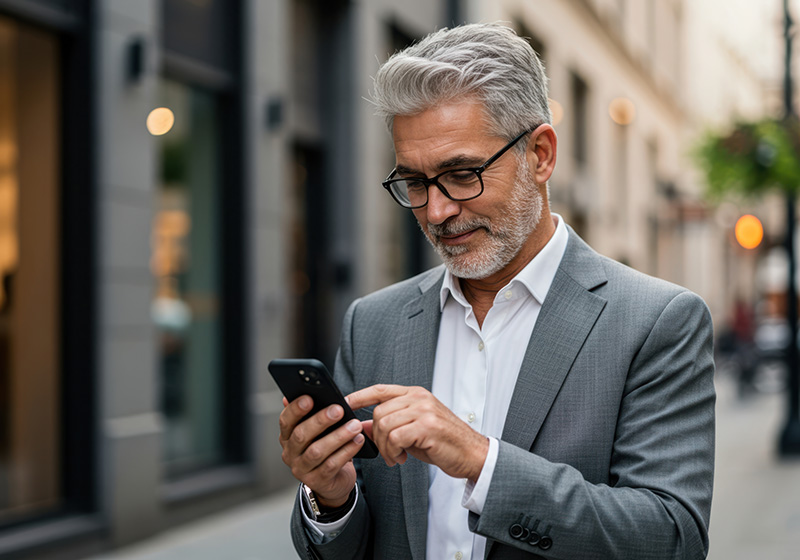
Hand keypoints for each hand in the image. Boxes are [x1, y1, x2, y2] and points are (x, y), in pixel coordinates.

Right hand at [278, 395, 364, 507]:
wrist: (333, 480)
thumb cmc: (326, 447)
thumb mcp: (317, 430)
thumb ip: (310, 413)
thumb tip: (300, 393)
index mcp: (287, 437)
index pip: (285, 421)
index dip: (295, 409)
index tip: (309, 397)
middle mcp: (290, 453)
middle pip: (301, 435)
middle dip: (320, 420)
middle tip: (339, 409)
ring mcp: (301, 469)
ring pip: (317, 451)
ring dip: (338, 436)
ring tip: (354, 425)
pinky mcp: (317, 482)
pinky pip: (331, 465)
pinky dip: (346, 451)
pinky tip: (358, 441)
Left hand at [347, 385, 488, 481]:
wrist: (471, 454)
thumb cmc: (442, 443)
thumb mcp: (412, 430)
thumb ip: (388, 424)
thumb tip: (361, 426)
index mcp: (415, 394)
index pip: (380, 389)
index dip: (360, 396)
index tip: (344, 404)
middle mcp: (419, 398)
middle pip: (378, 412)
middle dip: (376, 436)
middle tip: (388, 452)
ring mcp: (424, 410)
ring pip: (384, 425)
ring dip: (385, 447)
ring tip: (396, 456)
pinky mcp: (427, 426)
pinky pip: (394, 437)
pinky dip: (393, 452)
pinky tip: (402, 458)